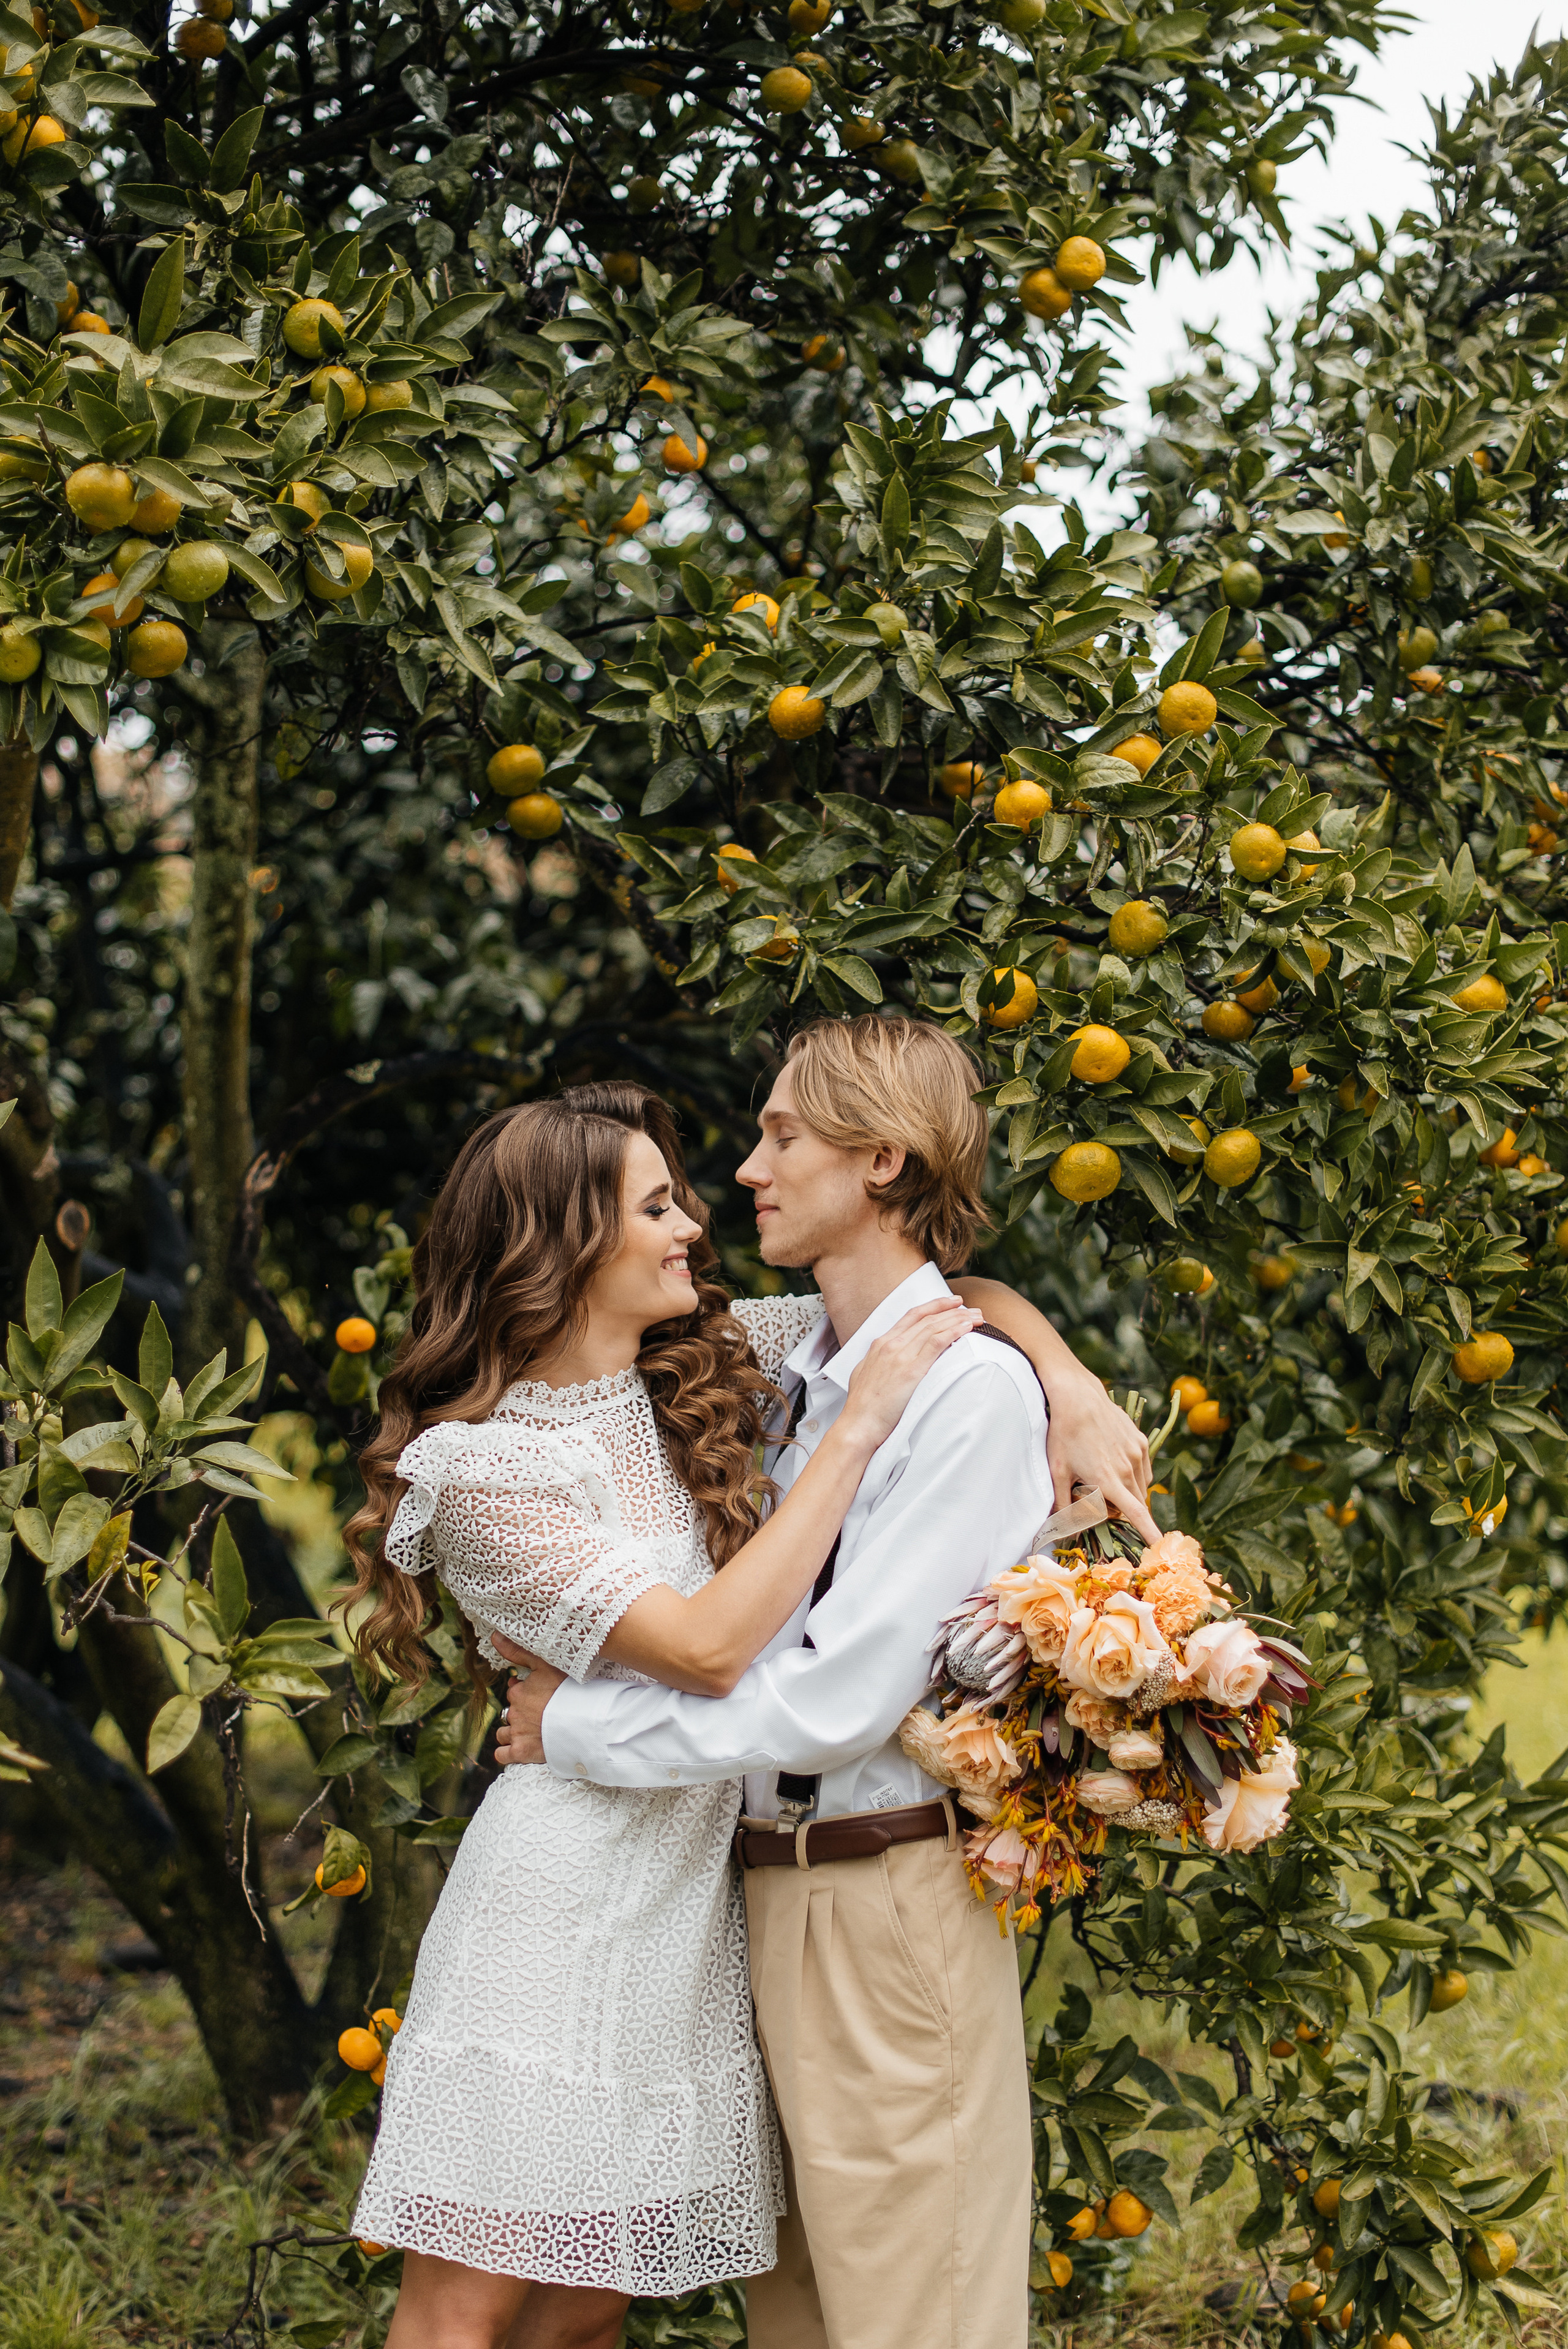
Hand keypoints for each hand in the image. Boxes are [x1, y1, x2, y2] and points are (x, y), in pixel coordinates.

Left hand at [492, 1633, 566, 1766]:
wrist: (582, 1721)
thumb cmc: (567, 1690)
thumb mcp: (544, 1664)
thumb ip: (518, 1651)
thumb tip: (493, 1635)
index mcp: (518, 1691)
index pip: (514, 1691)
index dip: (524, 1693)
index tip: (539, 1696)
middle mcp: (513, 1712)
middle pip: (510, 1712)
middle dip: (520, 1713)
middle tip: (540, 1715)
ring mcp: (516, 1733)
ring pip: (503, 1733)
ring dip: (511, 1732)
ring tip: (531, 1731)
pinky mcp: (521, 1752)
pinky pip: (502, 1754)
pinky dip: (507, 1752)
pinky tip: (517, 1748)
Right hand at [838, 1298, 982, 1449]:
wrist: (858, 1424)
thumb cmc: (863, 1407)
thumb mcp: (866, 1374)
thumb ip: (881, 1361)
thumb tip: (893, 1359)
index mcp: (881, 1344)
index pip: (912, 1316)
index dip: (934, 1306)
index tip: (950, 1303)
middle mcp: (891, 1344)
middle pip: (927, 1319)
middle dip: (952, 1310)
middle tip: (971, 1308)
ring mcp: (900, 1355)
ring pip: (934, 1327)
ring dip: (958, 1319)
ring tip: (976, 1317)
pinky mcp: (911, 1370)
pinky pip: (937, 1343)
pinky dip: (953, 1332)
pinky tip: (966, 1328)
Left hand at [1044, 1370, 1157, 1542]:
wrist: (1078, 1397)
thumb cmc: (1063, 1434)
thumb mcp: (1057, 1471)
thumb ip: (1062, 1504)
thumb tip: (1064, 1529)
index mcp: (1107, 1479)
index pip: (1135, 1513)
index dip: (1149, 1532)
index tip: (1160, 1546)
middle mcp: (1127, 1468)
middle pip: (1133, 1504)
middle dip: (1119, 1510)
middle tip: (1094, 1496)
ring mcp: (1137, 1453)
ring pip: (1140, 1488)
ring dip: (1127, 1493)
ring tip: (1103, 1477)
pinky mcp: (1141, 1441)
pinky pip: (1144, 1470)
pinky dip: (1134, 1476)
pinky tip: (1115, 1465)